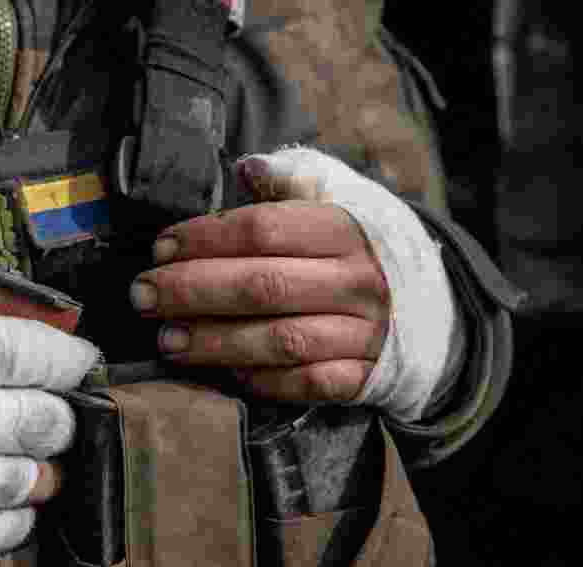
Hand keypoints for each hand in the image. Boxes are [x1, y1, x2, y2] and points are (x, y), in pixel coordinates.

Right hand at [0, 200, 99, 566]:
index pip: (20, 351)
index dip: (64, 357)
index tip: (82, 361)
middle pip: (33, 419)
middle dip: (59, 419)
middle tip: (58, 416)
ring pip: (20, 476)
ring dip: (43, 470)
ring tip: (43, 463)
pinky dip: (15, 520)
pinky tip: (18, 507)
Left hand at [130, 166, 389, 403]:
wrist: (440, 310)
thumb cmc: (366, 248)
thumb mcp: (343, 199)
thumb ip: (293, 181)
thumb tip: (245, 166)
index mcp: (346, 228)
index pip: (263, 229)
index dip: (204, 239)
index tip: (160, 249)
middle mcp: (357, 281)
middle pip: (262, 286)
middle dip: (192, 291)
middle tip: (142, 296)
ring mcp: (364, 334)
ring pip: (280, 340)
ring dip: (215, 342)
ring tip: (165, 340)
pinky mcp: (366, 378)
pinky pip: (307, 384)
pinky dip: (263, 382)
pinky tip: (222, 375)